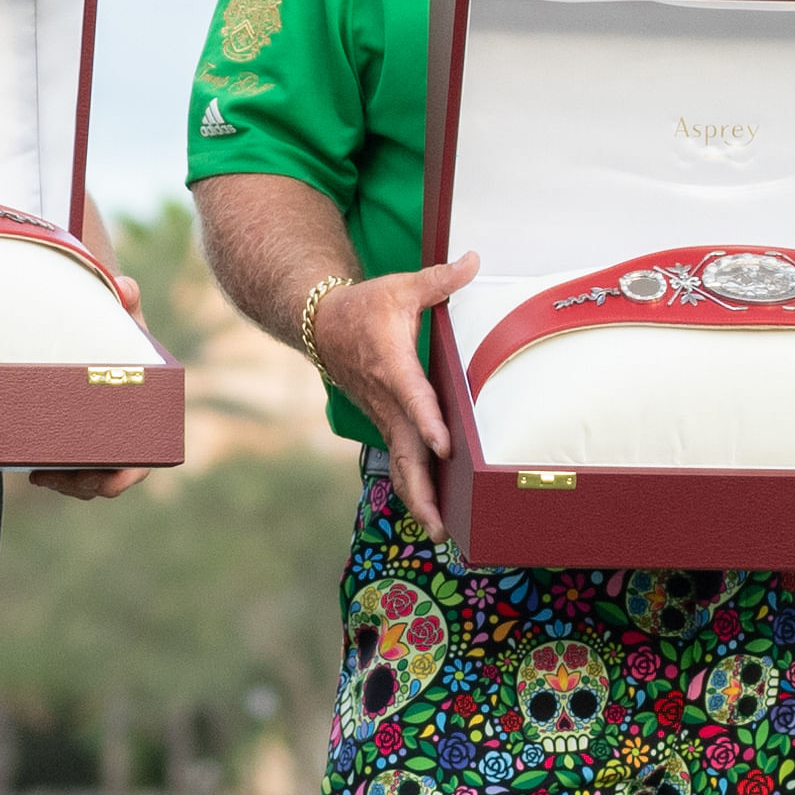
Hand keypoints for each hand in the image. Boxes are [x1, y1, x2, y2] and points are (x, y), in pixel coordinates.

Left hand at [28, 262, 152, 498]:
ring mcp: (104, 443)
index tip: (109, 483)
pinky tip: (35, 471)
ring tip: (39, 475)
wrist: (104, 333)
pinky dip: (57, 475)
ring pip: (88, 481)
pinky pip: (73, 472)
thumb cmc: (119, 328)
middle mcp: (128, 436)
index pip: (142, 460)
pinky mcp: (82, 442)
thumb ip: (127, 298)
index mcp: (146, 417)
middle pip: (109, 479)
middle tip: (54, 477)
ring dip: (67, 483)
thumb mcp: (124, 314)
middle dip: (83, 484)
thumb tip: (125, 287)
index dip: (127, 476)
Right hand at [314, 251, 479, 537]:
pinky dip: (416, 487)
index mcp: (393, 367)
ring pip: (402, 466)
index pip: (414, 399)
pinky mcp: (386, 424)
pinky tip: (434, 512)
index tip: (444, 447)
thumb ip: (440, 280)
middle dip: (421, 492)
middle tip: (441, 526)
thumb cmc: (364, 307)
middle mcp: (387, 402)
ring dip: (419, 501)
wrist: (320, 326)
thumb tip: (473, 260)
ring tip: (442, 534)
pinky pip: (401, 461)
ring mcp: (385, 418)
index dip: (429, 422)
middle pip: (405, 454)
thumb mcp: (400, 287)